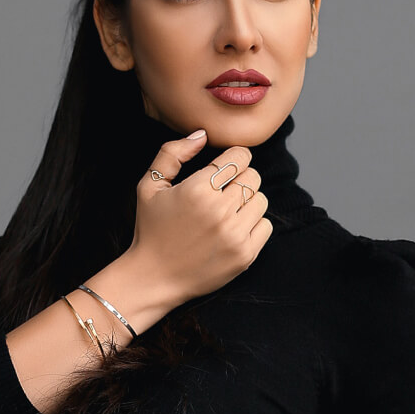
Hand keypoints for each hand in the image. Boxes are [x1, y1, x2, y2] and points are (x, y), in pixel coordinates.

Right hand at [128, 129, 272, 301]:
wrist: (153, 278)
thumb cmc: (151, 229)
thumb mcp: (149, 186)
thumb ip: (173, 153)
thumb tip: (203, 135)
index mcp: (197, 189)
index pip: (239, 157)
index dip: (234, 158)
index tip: (225, 167)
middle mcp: (219, 211)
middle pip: (253, 176)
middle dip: (239, 179)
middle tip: (222, 191)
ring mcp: (234, 235)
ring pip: (261, 199)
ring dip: (247, 201)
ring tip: (226, 211)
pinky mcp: (245, 255)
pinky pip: (265, 225)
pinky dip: (253, 225)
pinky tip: (232, 229)